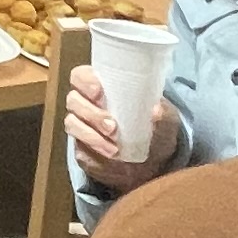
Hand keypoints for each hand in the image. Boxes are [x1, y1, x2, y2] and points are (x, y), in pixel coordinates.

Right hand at [62, 70, 183, 202]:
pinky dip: (94, 150)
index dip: (84, 80)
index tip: (99, 91)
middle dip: (92, 113)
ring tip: (114, 147)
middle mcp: (87, 104)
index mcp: (102, 87)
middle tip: (112, 126)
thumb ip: (162, 113)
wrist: (154, 161)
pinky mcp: (81, 148)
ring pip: (72, 123)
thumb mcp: (166, 119)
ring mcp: (81, 126)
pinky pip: (78, 147)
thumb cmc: (155, 129)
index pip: (80, 76)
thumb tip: (155, 111)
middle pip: (73, 100)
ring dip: (91, 135)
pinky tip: (110, 154)